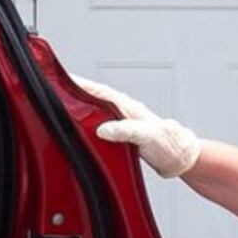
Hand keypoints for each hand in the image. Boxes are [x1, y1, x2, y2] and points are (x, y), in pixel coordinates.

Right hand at [70, 74, 204, 182]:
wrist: (181, 158)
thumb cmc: (170, 145)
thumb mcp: (147, 137)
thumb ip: (125, 130)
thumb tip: (102, 129)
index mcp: (128, 108)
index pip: (100, 91)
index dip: (82, 85)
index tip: (65, 79)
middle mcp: (124, 112)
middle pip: (95, 97)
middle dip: (76, 91)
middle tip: (56, 89)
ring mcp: (123, 122)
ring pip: (97, 109)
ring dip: (81, 105)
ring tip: (64, 104)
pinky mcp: (122, 134)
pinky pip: (100, 123)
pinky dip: (88, 121)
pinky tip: (81, 127)